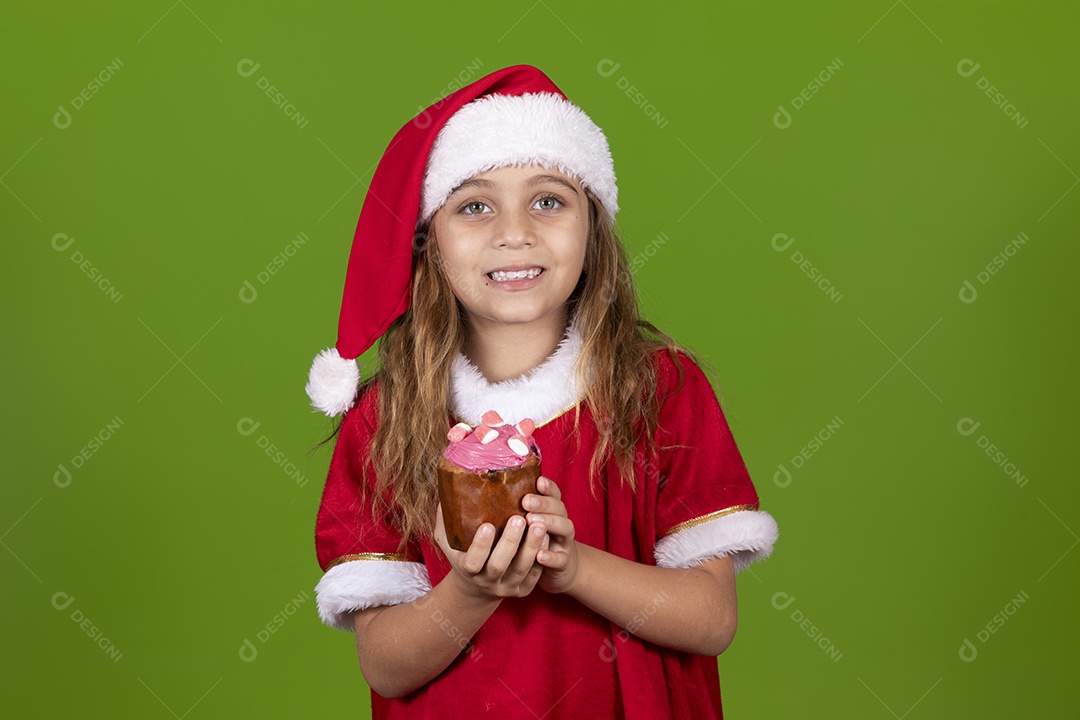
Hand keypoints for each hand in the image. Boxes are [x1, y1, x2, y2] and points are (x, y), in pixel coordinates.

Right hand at [434, 503, 548, 600]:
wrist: (476, 588)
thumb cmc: (462, 554)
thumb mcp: (448, 541)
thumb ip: (446, 519)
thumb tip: (448, 489)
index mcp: (467, 569)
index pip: (472, 561)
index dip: (480, 545)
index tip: (488, 525)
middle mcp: (486, 581)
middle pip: (499, 565)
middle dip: (510, 542)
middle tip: (520, 519)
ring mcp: (506, 587)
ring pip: (521, 569)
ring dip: (531, 547)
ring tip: (539, 525)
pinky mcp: (523, 590)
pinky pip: (534, 575)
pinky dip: (541, 557)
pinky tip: (546, 537)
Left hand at [524, 476, 579, 593]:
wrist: (558, 566)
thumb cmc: (533, 540)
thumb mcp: (527, 523)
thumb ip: (515, 509)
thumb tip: (487, 494)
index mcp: (552, 510)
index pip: (554, 494)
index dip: (548, 487)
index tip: (537, 481)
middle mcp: (561, 521)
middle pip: (559, 508)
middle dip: (543, 503)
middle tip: (526, 501)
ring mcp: (565, 541)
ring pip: (565, 528)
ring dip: (550, 523)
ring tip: (531, 521)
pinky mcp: (565, 562)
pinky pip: (561, 558)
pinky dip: (551, 557)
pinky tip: (539, 555)